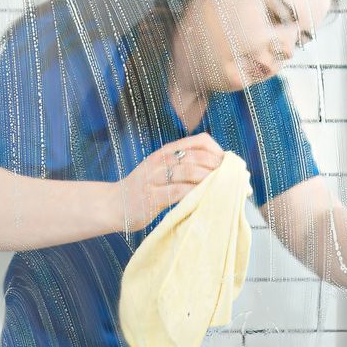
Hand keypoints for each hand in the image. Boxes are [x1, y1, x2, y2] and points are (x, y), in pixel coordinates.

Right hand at [110, 134, 225, 230]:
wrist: (112, 205)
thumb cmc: (143, 189)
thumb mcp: (161, 170)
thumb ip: (183, 166)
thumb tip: (218, 170)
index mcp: (167, 151)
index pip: (200, 141)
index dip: (219, 152)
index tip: (230, 167)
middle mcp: (161, 160)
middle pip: (199, 156)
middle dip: (220, 169)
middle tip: (234, 182)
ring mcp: (155, 177)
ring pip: (191, 172)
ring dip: (211, 181)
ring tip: (224, 191)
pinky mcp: (151, 196)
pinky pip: (179, 192)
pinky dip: (196, 195)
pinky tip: (205, 200)